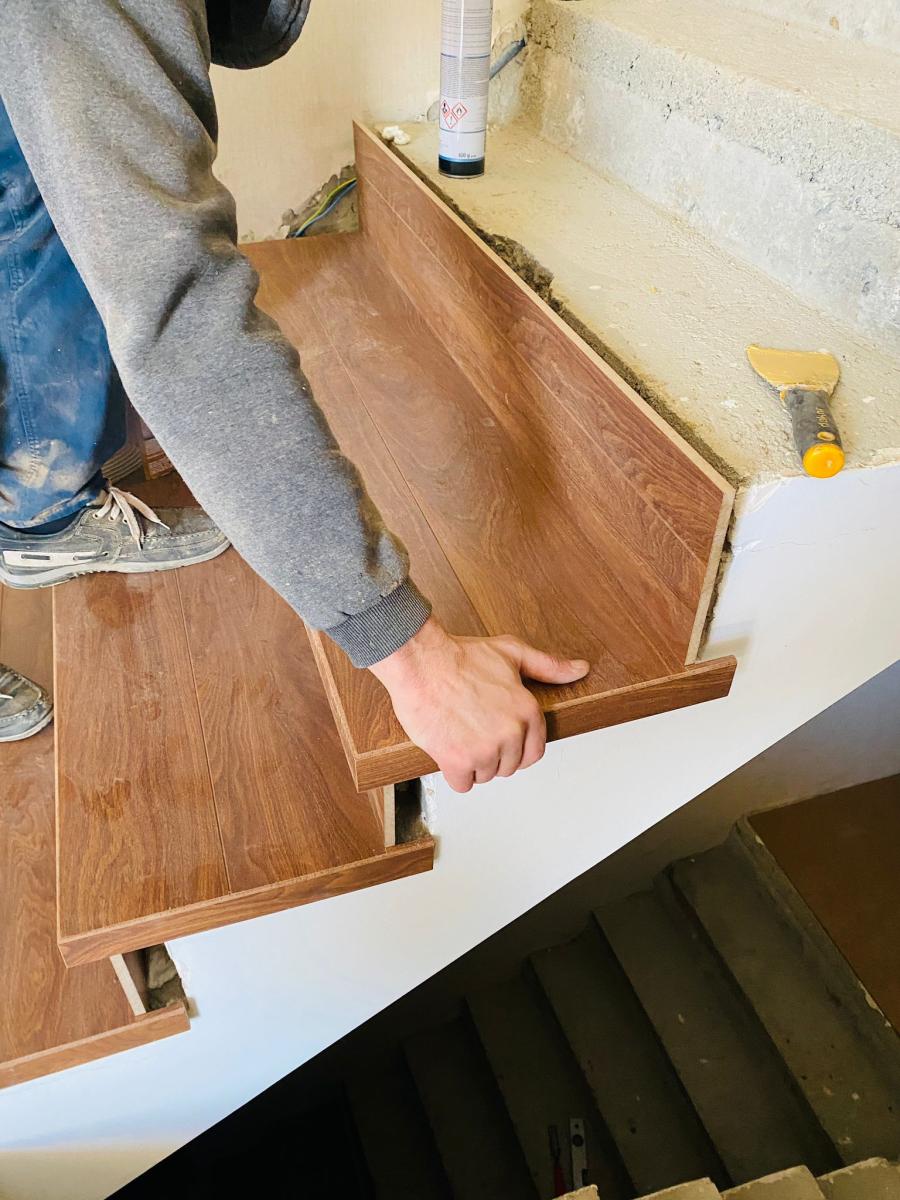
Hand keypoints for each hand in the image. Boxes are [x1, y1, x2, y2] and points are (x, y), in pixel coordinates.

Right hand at [370, 617, 588, 792]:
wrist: (422, 661)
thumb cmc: (461, 656)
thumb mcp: (512, 653)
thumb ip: (549, 666)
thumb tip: (579, 670)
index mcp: (527, 712)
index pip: (533, 753)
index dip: (516, 748)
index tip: (500, 739)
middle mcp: (510, 733)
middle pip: (508, 766)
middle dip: (493, 754)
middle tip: (474, 732)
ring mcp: (484, 749)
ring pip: (485, 775)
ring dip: (473, 763)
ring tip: (460, 735)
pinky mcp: (457, 760)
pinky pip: (463, 784)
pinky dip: (454, 772)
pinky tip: (448, 750)